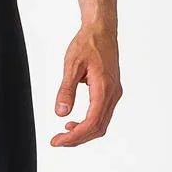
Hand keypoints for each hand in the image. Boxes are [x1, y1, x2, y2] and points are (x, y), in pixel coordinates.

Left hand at [51, 23, 121, 146]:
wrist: (102, 30)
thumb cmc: (88, 44)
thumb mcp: (72, 65)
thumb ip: (66, 90)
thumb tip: (60, 112)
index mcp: (104, 88)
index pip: (91, 122)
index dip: (74, 136)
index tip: (57, 141)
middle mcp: (113, 94)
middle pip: (98, 128)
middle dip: (77, 139)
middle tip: (57, 141)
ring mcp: (114, 94)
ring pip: (101, 124)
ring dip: (83, 133)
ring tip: (63, 134)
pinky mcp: (111, 92)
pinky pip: (102, 115)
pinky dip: (89, 124)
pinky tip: (73, 122)